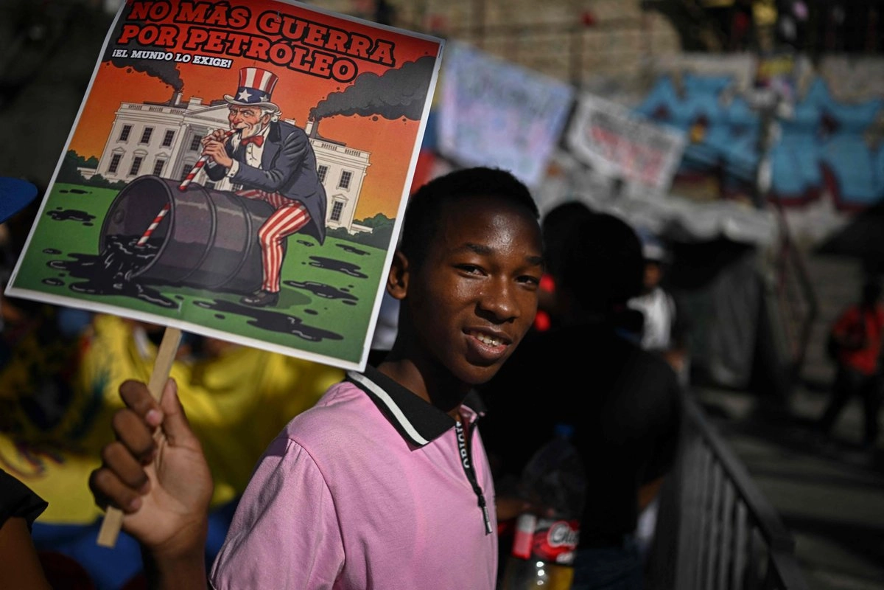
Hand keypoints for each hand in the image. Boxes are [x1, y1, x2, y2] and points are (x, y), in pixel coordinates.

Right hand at [89, 379, 212, 560]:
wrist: (182, 523)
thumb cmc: (191, 482)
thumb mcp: (189, 447)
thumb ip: (176, 417)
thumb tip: (168, 381)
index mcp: (151, 424)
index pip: (133, 394)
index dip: (139, 398)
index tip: (156, 416)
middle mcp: (129, 439)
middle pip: (119, 419)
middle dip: (140, 439)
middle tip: (153, 456)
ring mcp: (114, 463)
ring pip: (110, 451)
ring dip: (135, 472)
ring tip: (149, 488)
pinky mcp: (103, 488)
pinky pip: (101, 479)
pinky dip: (123, 493)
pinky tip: (138, 503)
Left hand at [201, 139, 232, 168]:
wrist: (225, 161)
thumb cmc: (222, 156)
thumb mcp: (219, 150)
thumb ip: (214, 147)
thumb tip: (206, 146)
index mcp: (220, 144)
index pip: (211, 141)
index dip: (207, 143)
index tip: (204, 146)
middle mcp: (218, 146)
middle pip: (208, 145)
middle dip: (205, 148)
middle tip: (203, 151)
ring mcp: (217, 149)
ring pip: (207, 148)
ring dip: (204, 151)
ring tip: (203, 153)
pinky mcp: (215, 153)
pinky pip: (207, 152)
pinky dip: (204, 153)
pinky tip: (203, 155)